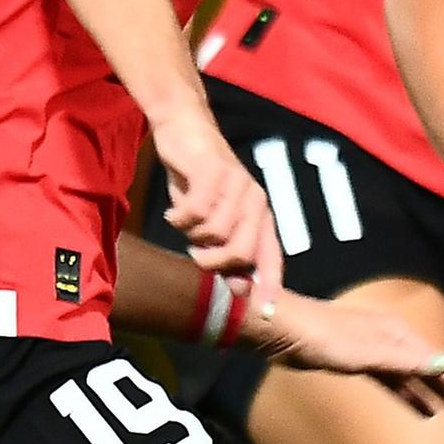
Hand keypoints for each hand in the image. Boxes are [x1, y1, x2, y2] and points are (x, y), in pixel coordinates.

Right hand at [152, 107, 282, 300]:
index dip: (269, 284)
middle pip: (240, 252)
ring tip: (184, 222)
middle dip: (212, 262)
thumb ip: (227, 252)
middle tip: (194, 252)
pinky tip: (173, 210)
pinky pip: (195, 212)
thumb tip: (239, 289)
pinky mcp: (213, 171)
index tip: (265, 312)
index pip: (270, 255)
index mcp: (261, 215)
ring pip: (214, 233)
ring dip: (191, 235)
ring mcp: (237, 184)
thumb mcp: (213, 221)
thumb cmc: (199, 181)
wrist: (185, 131)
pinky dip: (178, 217)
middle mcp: (256, 200)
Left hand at [249, 291, 443, 415]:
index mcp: (395, 331)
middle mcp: (388, 335)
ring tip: (441, 413)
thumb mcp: (367, 353)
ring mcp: (370, 347)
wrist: (280, 327)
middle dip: (443, 386)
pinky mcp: (352, 358)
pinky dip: (401, 390)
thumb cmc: (323, 339)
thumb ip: (406, 360)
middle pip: (422, 364)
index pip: (433, 359)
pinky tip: (410, 403)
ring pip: (405, 372)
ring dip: (423, 391)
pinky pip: (387, 377)